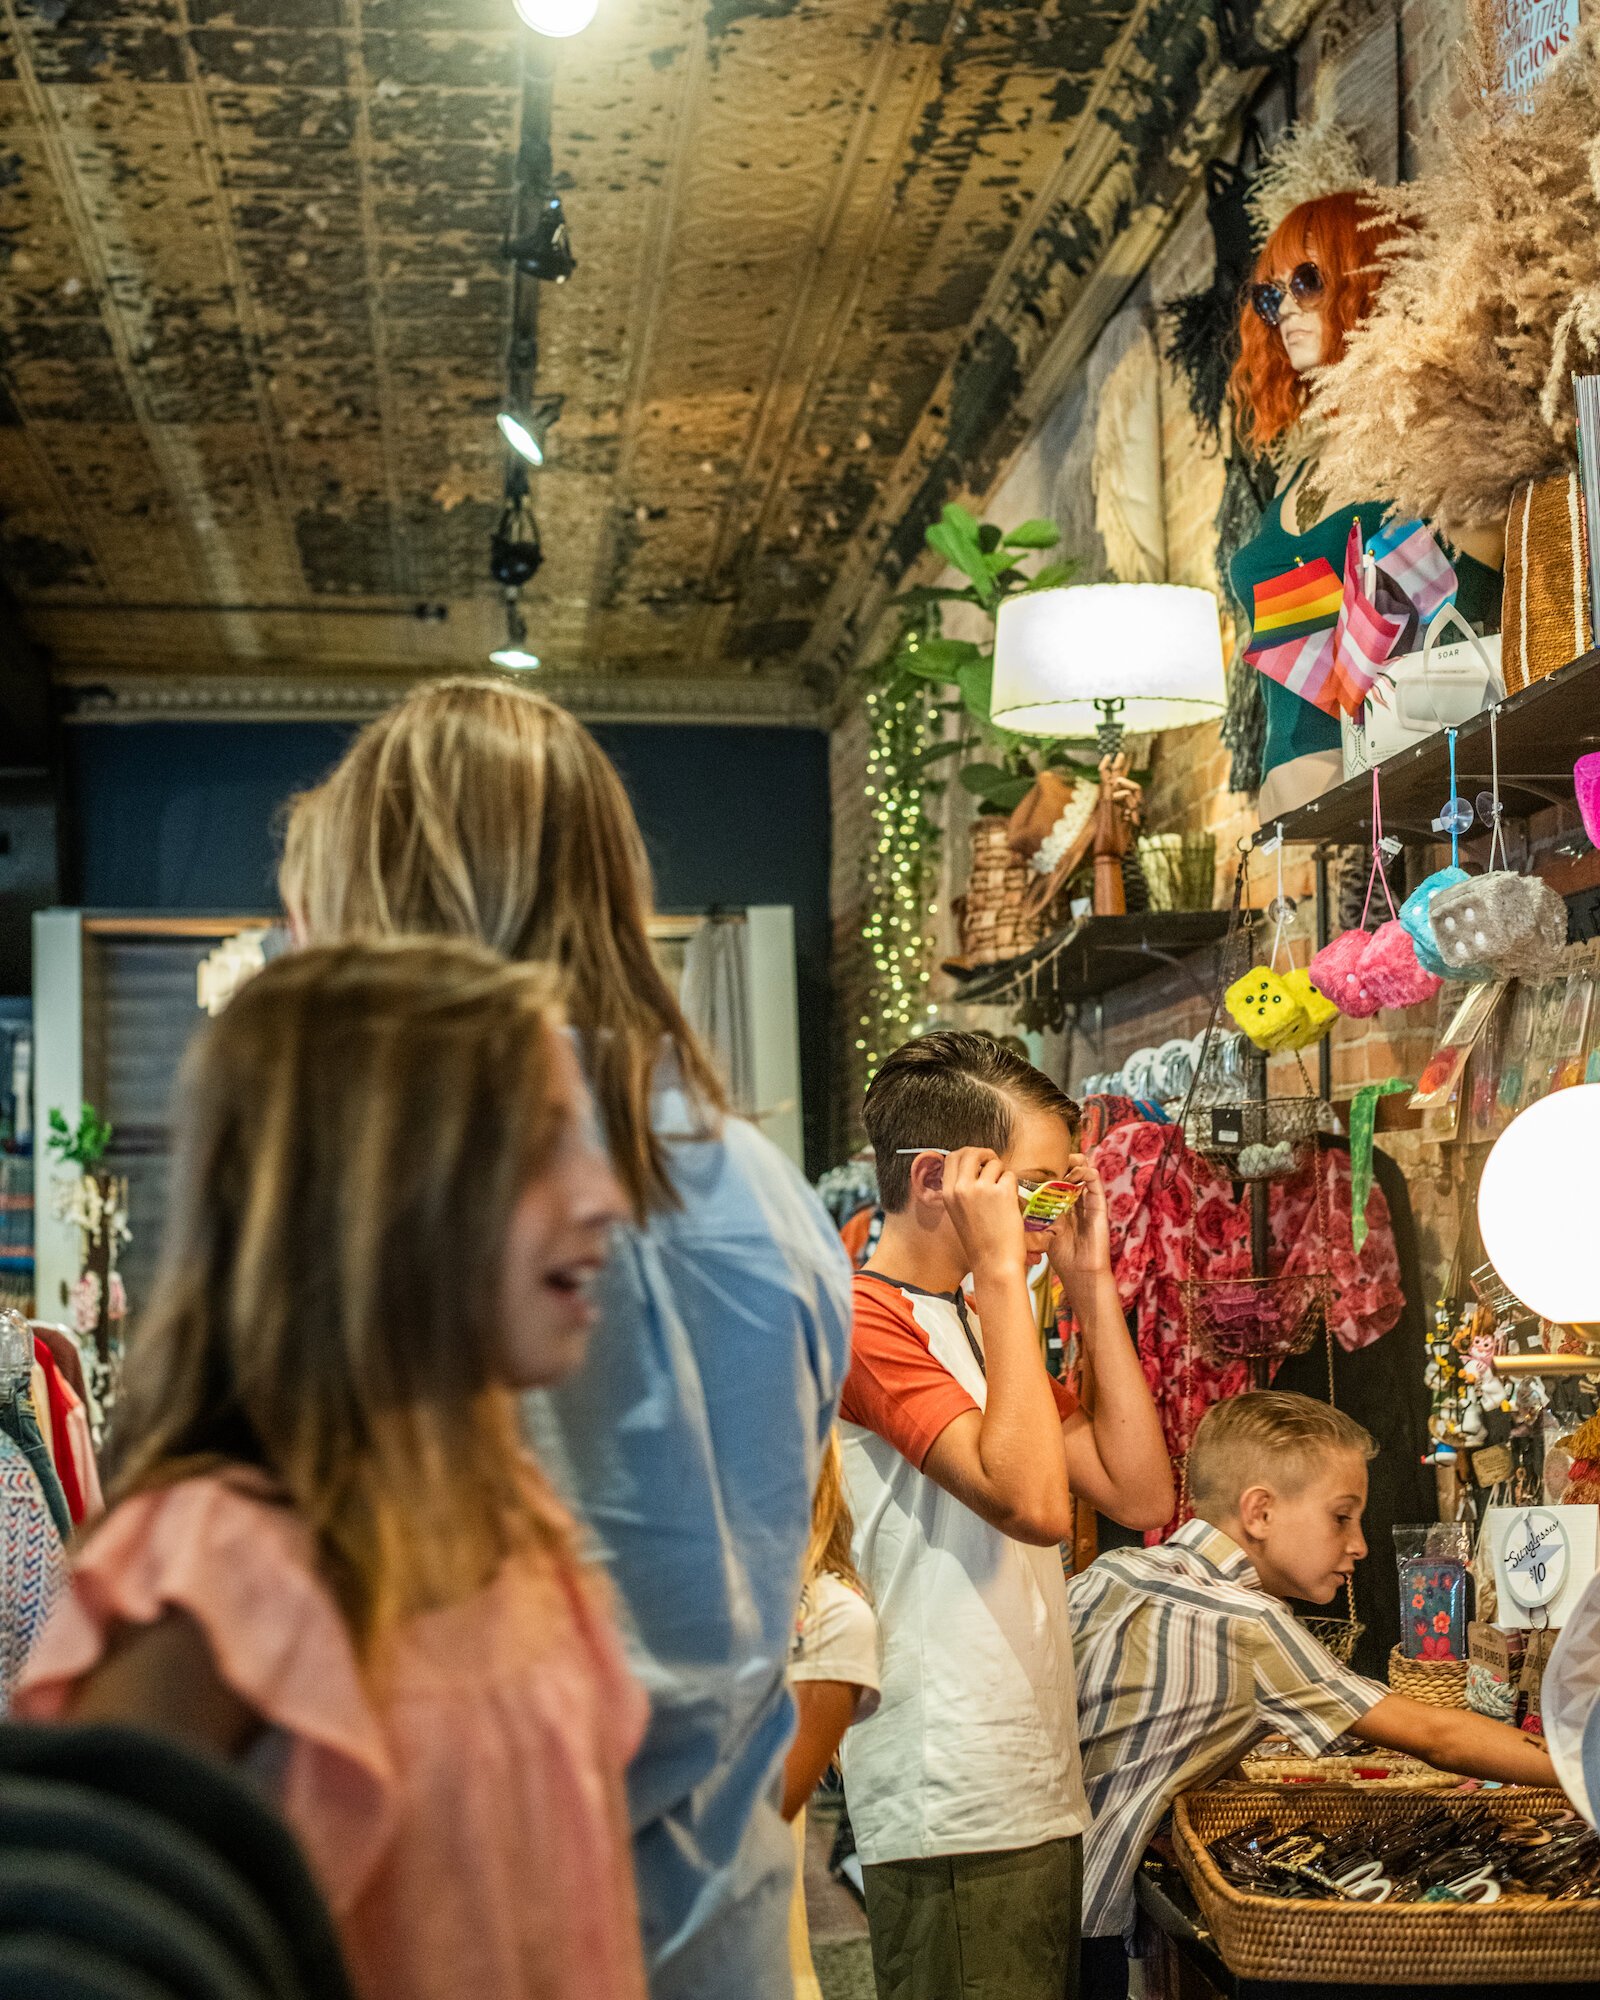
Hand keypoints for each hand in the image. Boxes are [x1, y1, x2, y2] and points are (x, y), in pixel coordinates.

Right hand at [937, 1148, 1025, 1277]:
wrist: (994, 1262)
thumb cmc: (980, 1242)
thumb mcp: (958, 1213)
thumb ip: (961, 1190)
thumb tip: (973, 1167)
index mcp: (948, 1194)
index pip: (952, 1157)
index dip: (966, 1154)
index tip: (977, 1160)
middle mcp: (961, 1188)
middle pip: (970, 1152)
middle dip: (984, 1154)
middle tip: (993, 1162)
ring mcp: (981, 1189)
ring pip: (994, 1163)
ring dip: (1002, 1173)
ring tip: (1003, 1194)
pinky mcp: (1002, 1193)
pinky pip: (1010, 1175)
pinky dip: (1013, 1185)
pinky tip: (1010, 1203)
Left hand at [1040, 1154, 1112, 1291]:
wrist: (1080, 1273)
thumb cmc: (1061, 1255)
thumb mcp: (1042, 1229)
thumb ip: (1035, 1213)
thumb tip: (1016, 1198)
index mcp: (1063, 1203)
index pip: (1057, 1177)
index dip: (1047, 1168)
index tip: (1032, 1165)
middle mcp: (1076, 1198)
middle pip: (1071, 1168)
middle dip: (1058, 1161)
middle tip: (1045, 1162)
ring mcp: (1089, 1199)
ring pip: (1083, 1168)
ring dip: (1071, 1162)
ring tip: (1058, 1166)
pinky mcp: (1099, 1203)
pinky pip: (1094, 1179)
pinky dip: (1083, 1171)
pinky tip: (1071, 1175)